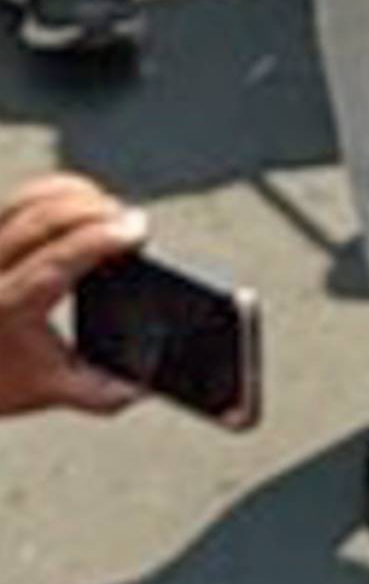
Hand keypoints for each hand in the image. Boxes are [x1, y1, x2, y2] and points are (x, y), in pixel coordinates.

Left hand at [0, 175, 149, 420]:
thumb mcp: (44, 389)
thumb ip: (98, 391)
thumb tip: (140, 386)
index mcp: (9, 306)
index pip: (60, 257)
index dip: (103, 238)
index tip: (137, 231)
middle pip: (47, 218)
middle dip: (98, 210)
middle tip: (132, 221)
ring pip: (30, 199)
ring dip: (77, 194)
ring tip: (108, 210)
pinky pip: (18, 200)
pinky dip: (54, 192)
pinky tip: (77, 204)